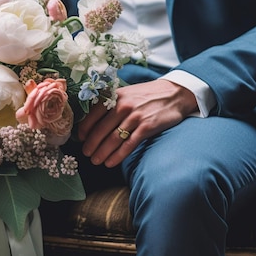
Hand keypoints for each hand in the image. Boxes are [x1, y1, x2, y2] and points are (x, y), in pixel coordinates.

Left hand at [77, 79, 198, 166]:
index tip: (80, 140)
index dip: (84, 130)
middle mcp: (123, 106)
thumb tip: (93, 123)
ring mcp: (135, 116)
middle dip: (91, 145)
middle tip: (86, 154)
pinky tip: (111, 162)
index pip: (92, 115)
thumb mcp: (126, 94)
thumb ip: (110, 105)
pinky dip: (118, 156)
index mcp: (114, 96)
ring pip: (113, 139)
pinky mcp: (147, 127)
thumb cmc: (146, 95)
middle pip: (101, 130)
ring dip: (102, 153)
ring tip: (96, 161)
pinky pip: (128, 145)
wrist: (174, 93)